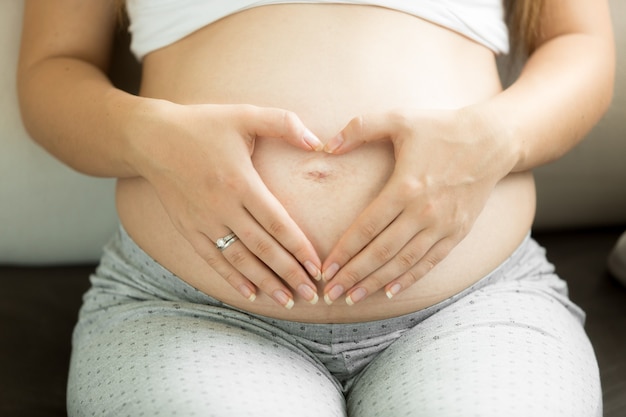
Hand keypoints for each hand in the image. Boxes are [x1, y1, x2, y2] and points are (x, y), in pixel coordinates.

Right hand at [132, 102, 323, 307]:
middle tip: (311, 295)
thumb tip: (319, 142)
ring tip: (287, 302)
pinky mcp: (188, 229)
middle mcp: (222, 207)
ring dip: (265, 283)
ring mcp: (203, 222)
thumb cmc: (202, 124)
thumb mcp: (244, 114)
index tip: (318, 267)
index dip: (299, 248)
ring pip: (240, 260)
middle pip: (262, 248)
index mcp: (240, 182)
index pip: (277, 223)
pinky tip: (249, 295)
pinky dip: (231, 279)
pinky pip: (212, 260)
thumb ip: (284, 123)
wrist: (150, 138)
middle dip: (289, 274)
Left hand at [320, 108, 515, 304]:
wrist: (491, 140)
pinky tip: (390, 292)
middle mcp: (424, 212)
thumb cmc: (439, 128)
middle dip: (352, 275)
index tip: (324, 269)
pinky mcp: (457, 232)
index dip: (343, 252)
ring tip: (352, 298)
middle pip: (381, 252)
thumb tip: (325, 145)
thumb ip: (359, 128)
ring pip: (403, 262)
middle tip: (329, 293)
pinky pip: (430, 262)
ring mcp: (443, 225)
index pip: (366, 228)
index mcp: (405, 187)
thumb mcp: (398, 118)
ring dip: (376, 283)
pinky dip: (409, 279)